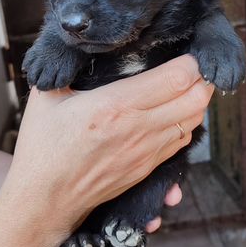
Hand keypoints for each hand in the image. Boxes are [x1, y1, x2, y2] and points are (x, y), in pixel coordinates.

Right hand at [2, 54, 212, 244]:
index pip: (176, 79)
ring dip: (196, 102)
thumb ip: (70, 68)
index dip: (191, 62)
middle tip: (193, 67)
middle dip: (202, 79)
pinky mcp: (147, 168)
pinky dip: (185, 123)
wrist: (44, 201)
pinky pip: (182, 141)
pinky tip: (172, 114)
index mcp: (115, 105)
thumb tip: (86, 46)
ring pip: (194, 122)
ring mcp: (147, 152)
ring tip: (185, 87)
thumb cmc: (42, 147)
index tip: (187, 52)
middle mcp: (139, 129)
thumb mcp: (48, 97)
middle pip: (196, 100)